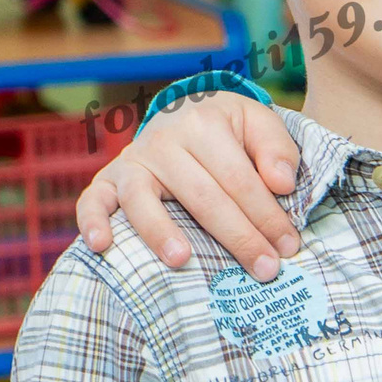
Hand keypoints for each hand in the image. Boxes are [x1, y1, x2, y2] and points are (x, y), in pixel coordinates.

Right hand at [76, 92, 303, 278]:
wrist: (185, 112)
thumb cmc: (229, 129)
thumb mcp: (259, 123)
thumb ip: (277, 149)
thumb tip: (282, 184)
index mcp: (204, 124)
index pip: (240, 179)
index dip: (267, 216)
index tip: (289, 247)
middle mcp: (163, 141)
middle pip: (202, 196)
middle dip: (238, 237)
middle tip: (264, 269)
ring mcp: (132, 160)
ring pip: (143, 199)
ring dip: (160, 231)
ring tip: (182, 260)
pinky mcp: (108, 179)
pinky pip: (93, 200)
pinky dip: (92, 222)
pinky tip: (102, 246)